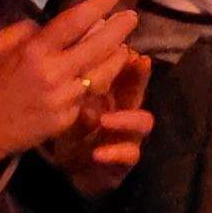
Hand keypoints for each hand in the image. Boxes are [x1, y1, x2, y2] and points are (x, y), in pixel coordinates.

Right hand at [0, 0, 139, 173]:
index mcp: (34, 52)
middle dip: (119, 28)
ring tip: (124, 45)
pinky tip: (103, 72)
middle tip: (132, 16)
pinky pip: (88, 95)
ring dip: (116, 57)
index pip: (74, 21)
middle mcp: (53, 74)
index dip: (98, 5)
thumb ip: (23, 30)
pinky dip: (97, 81)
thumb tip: (50, 24)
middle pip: (98, 46)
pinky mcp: (68, 119)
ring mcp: (63, 99)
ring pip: (101, 73)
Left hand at [46, 52, 154, 196]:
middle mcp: (125, 111)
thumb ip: (74, 87)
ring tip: (104, 119)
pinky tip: (98, 153)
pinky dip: (115, 153)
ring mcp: (129, 135)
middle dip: (140, 75)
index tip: (120, 41)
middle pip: (138, 89)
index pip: (121, 71)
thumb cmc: (73, 133)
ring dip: (126, 118)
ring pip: (143, 122)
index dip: (124, 55)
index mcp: (111, 95)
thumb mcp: (70, 107)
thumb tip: (68, 58)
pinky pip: (128, 155)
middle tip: (138, 61)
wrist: (73, 171)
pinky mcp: (124, 160)